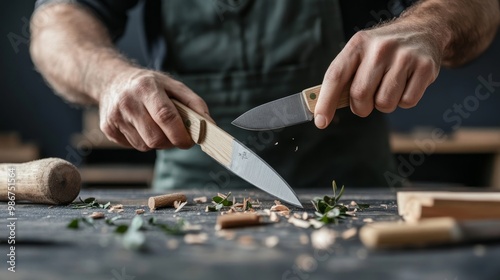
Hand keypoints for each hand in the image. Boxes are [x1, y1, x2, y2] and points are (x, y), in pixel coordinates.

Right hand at [98, 68, 210, 150]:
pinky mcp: (108, 129)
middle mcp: (127, 102)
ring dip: (157, 142)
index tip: (190, 141)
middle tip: (177, 136)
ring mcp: (115, 117)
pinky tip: (142, 127)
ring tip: (156, 126)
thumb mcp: (172, 85)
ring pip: (145, 145)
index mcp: (146, 88)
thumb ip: (193, 103)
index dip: (180, 133)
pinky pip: (134, 146)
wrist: (112, 80)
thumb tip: (208, 124)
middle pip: (155, 138)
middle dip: (171, 142)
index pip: (165, 116)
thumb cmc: (149, 85)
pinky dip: (144, 141)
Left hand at [314, 21, 441, 128]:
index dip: (326, 102)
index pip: (336, 76)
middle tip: (367, 100)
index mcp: (358, 44)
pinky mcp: (425, 67)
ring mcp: (404, 57)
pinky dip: (403, 101)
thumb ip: (343, 78)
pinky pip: (407, 102)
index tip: (321, 121)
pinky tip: (405, 84)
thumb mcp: (360, 53)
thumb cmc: (383, 51)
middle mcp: (380, 48)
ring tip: (388, 87)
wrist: (423, 31)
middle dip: (361, 107)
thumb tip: (323, 110)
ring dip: (383, 104)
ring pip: (385, 103)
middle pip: (360, 94)